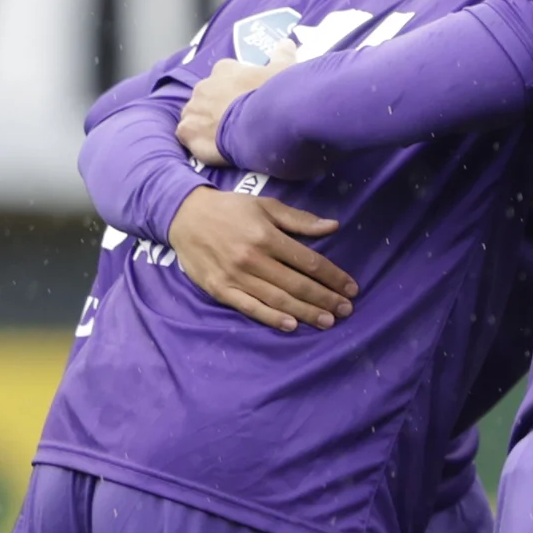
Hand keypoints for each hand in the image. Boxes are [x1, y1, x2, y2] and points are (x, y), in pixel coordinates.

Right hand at [166, 186, 352, 331]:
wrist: (181, 215)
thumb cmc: (229, 209)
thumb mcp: (265, 206)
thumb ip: (299, 220)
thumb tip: (333, 227)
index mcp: (266, 236)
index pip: (309, 262)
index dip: (333, 277)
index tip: (351, 288)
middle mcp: (252, 258)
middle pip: (297, 285)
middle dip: (325, 299)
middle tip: (347, 310)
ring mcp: (234, 276)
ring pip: (277, 299)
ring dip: (306, 313)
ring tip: (328, 321)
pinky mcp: (219, 289)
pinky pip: (249, 307)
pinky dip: (271, 318)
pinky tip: (291, 326)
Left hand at [174, 57, 278, 166]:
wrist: (266, 121)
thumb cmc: (275, 93)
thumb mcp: (285, 70)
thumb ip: (283, 56)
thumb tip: (287, 42)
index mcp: (225, 69)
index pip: (226, 74)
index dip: (237, 87)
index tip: (248, 98)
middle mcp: (203, 85)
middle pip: (207, 96)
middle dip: (218, 106)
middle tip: (238, 120)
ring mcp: (193, 109)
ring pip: (195, 115)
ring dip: (205, 124)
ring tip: (224, 138)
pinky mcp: (188, 131)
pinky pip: (188, 136)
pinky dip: (197, 142)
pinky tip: (213, 149)